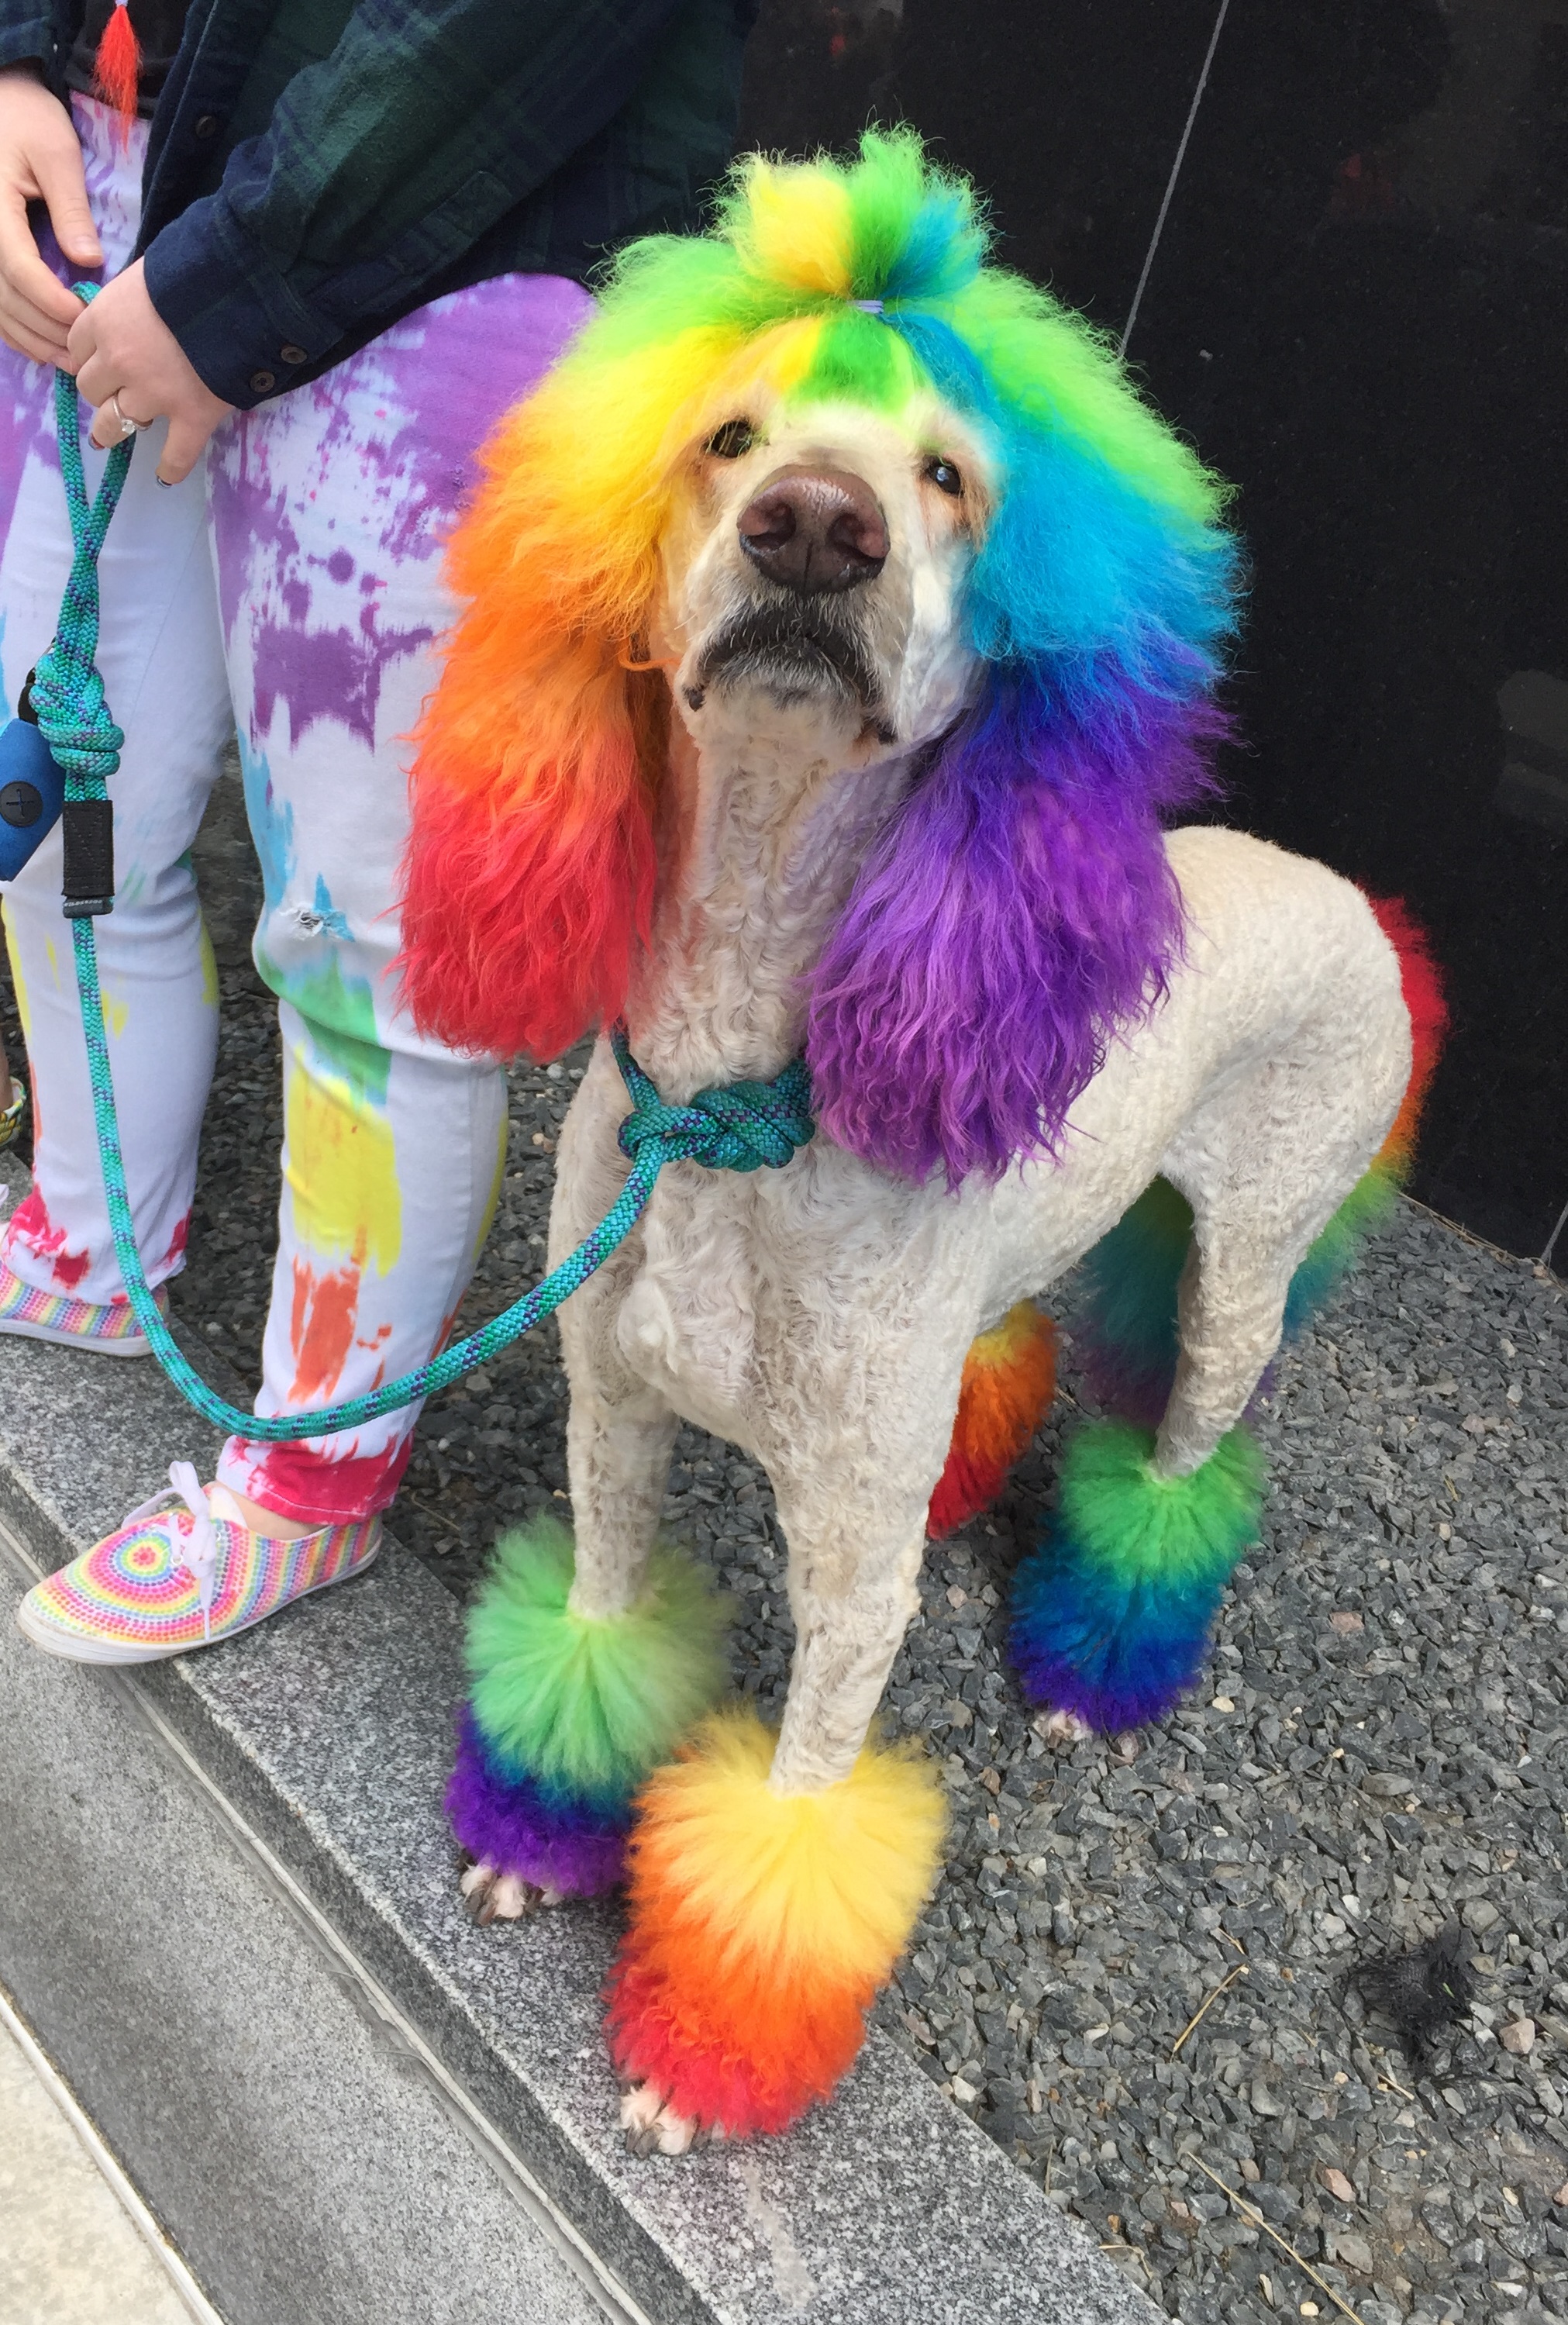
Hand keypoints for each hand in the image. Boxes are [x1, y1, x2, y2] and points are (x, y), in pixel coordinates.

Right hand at [0, 65, 102, 363]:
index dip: (51, 302)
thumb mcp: (56, 152)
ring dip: (29, 338)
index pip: (18, 268)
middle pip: (3, 296)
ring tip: (68, 359)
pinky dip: (12, 328)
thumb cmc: (27, 119)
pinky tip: (41, 343)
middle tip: (84, 354)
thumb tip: (88, 263)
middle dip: (44, 330)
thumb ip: (71, 208)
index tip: (85, 318)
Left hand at [68, 259, 233, 482]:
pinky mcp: (191, 417)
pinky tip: (166, 475)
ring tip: (113, 435)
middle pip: (90, 388)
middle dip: (101, 388)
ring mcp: (154, 395)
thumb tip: (132, 311)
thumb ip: (129, 298)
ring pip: (116, 424)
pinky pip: (175, 455)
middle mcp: (119, 361)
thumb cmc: (194, 271)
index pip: (77, 347)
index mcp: (105, 321)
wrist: (240, 292)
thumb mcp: (146, 272)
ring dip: (113, 429)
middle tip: (115, 389)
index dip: (89, 353)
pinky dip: (170, 468)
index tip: (100, 356)